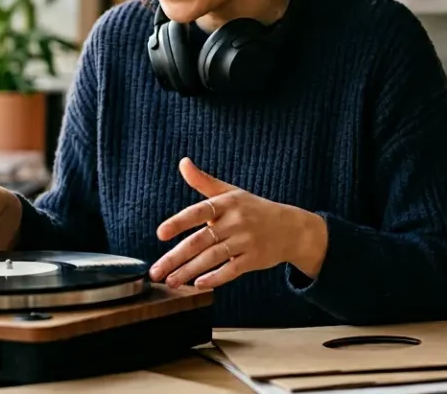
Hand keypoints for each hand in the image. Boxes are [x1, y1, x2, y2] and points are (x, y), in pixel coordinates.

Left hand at [149, 158, 327, 289]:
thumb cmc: (254, 209)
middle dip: (175, 257)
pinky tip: (199, 284)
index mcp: (227, 203)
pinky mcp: (254, 259)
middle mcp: (236, 221)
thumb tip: (183, 162)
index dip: (179, 222)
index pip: (198, 212)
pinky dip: (216, 278)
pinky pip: (232, 270)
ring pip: (213, 257)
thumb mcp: (231, 192)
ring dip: (189, 271)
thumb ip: (204, 181)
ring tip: (170, 281)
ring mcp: (246, 241)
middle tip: (155, 271)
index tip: (160, 234)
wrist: (291, 227)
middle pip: (201, 240)